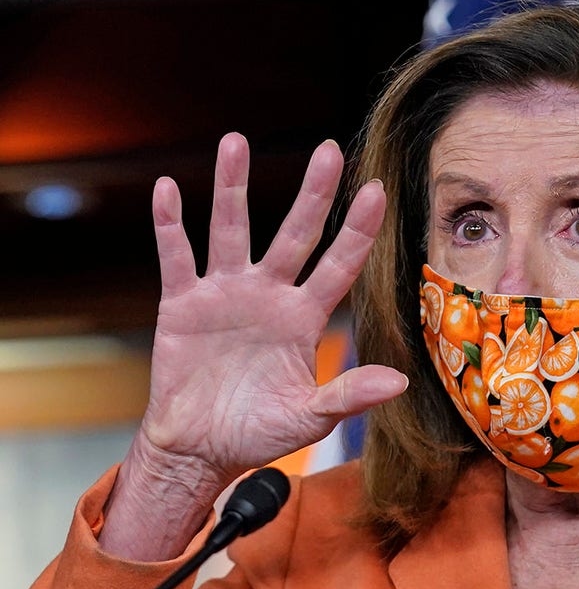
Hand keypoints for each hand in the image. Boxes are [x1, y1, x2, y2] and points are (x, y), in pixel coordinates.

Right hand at [101, 133, 405, 559]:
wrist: (200, 448)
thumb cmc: (260, 432)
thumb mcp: (310, 417)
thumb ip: (350, 396)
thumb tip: (400, 382)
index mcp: (305, 318)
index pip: (339, 264)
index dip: (357, 230)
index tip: (376, 190)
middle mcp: (270, 295)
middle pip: (295, 234)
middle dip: (312, 193)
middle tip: (328, 150)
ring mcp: (226, 294)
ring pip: (232, 230)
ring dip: (232, 188)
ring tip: (234, 141)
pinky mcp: (182, 304)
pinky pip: (177, 256)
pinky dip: (170, 224)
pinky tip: (169, 188)